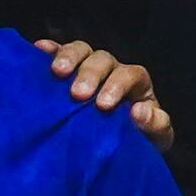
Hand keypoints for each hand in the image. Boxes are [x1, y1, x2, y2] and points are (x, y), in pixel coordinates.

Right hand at [38, 37, 174, 146]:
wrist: (122, 146)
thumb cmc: (140, 138)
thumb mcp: (156, 136)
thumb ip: (156, 125)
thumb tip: (139, 112)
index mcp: (136, 83)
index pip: (129, 74)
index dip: (116, 85)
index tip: (103, 105)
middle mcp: (112, 70)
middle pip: (102, 59)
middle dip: (90, 74)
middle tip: (78, 95)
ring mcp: (89, 68)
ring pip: (81, 51)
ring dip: (69, 57)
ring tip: (57, 72)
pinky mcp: (68, 73)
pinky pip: (59, 53)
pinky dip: (50, 50)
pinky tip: (38, 49)